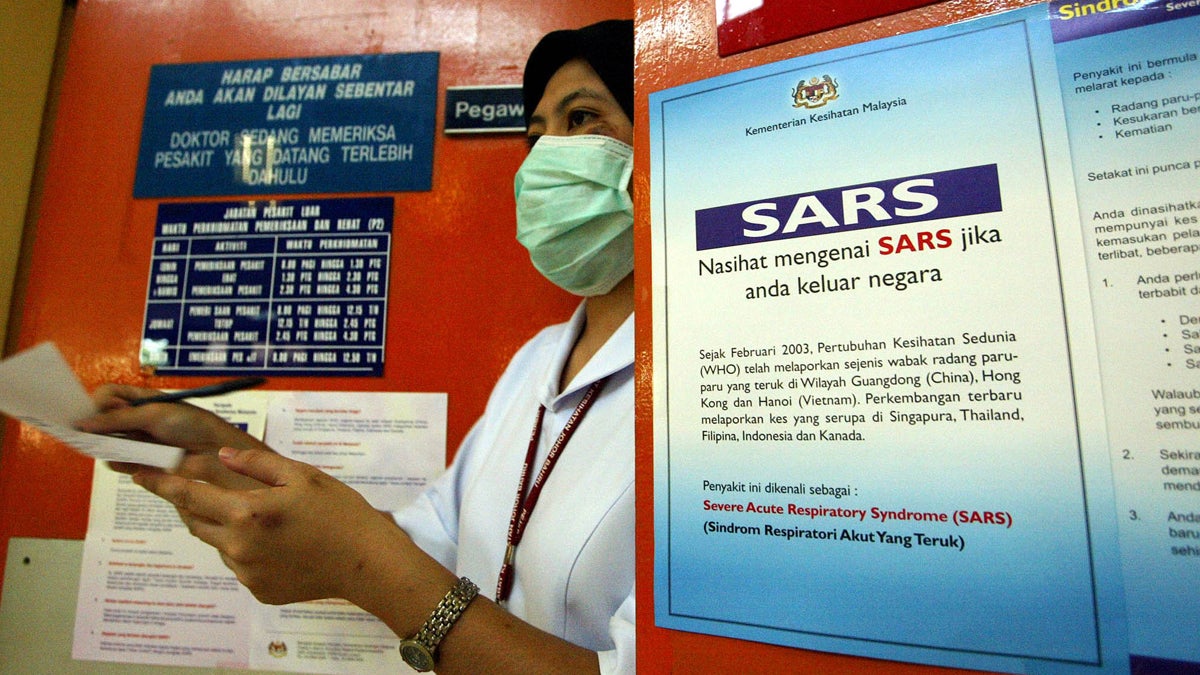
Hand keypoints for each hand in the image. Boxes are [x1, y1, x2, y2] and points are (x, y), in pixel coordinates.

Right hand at [76, 383, 269, 487]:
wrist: (217, 451)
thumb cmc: (191, 423)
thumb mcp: (154, 414)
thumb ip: (119, 419)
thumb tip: (83, 423)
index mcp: (140, 400)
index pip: (107, 396)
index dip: (97, 403)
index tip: (92, 413)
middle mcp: (137, 418)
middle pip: (104, 419)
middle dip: (94, 425)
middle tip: (84, 434)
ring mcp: (140, 440)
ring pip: (110, 442)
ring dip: (102, 445)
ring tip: (97, 447)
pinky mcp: (144, 461)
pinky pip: (120, 461)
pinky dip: (115, 461)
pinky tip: (114, 461)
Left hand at [132, 446, 404, 605]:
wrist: (365, 562)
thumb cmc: (338, 512)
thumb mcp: (301, 475)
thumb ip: (256, 464)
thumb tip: (222, 454)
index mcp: (246, 512)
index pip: (189, 494)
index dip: (161, 483)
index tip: (138, 474)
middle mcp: (238, 545)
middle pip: (197, 521)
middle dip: (194, 504)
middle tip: (205, 490)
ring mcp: (246, 572)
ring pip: (219, 543)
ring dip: (226, 527)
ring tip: (263, 518)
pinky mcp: (258, 589)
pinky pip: (240, 564)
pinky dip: (247, 550)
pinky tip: (279, 543)